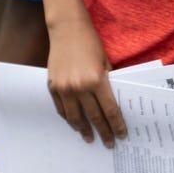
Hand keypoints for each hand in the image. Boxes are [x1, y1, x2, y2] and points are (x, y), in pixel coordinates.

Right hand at [47, 19, 127, 147]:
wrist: (67, 29)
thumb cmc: (91, 43)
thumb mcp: (106, 62)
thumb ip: (108, 83)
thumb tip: (112, 103)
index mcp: (97, 80)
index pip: (109, 110)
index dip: (116, 125)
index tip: (121, 135)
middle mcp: (79, 87)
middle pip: (94, 117)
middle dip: (103, 131)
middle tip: (109, 143)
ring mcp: (64, 88)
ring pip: (75, 117)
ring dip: (84, 130)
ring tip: (90, 138)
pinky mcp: (53, 86)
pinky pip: (61, 109)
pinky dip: (69, 118)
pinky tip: (75, 124)